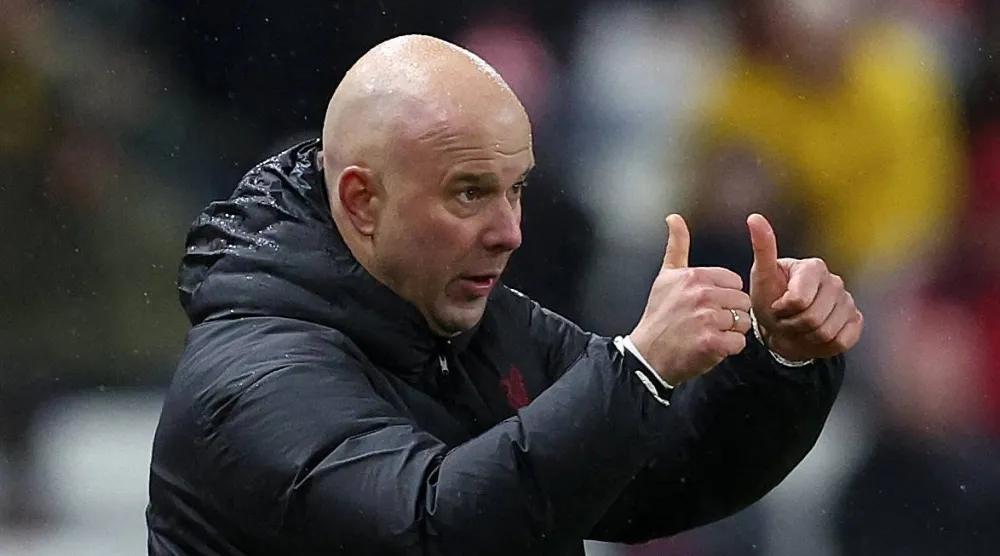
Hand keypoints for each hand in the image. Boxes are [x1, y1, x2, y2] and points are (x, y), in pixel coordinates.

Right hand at [630, 215, 752, 384]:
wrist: (647, 355)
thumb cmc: (658, 318)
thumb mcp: (665, 277)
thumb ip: (676, 246)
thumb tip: (674, 218)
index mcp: (694, 276)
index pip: (734, 282)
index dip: (723, 296)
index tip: (705, 306)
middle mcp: (701, 294)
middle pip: (741, 302)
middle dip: (729, 314)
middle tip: (705, 323)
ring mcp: (707, 319)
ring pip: (742, 322)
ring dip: (729, 332)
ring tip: (707, 334)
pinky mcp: (712, 343)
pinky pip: (738, 342)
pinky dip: (728, 349)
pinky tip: (710, 346)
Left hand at [747, 213, 863, 360]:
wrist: (780, 327)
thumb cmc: (769, 298)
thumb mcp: (761, 276)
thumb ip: (762, 248)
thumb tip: (754, 217)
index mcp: (814, 267)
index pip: (799, 300)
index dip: (783, 310)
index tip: (776, 305)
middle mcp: (835, 281)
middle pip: (813, 319)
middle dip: (792, 325)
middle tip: (784, 319)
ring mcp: (848, 301)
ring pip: (826, 332)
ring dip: (804, 336)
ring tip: (796, 326)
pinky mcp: (856, 321)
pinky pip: (841, 341)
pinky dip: (822, 345)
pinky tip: (812, 335)